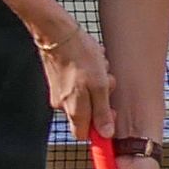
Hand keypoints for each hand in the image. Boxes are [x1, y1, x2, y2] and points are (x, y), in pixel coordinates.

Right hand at [38, 18, 113, 139]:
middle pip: (88, 113)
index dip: (99, 129)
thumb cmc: (79, 56)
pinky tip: (93, 60)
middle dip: (102, 99)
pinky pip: (80, 82)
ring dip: (98, 83)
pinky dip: (89, 73)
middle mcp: (63, 104)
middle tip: (107, 83)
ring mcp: (59, 91)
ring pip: (86, 95)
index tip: (111, 116)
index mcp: (73, 110)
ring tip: (100, 67)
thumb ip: (102, 112)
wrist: (57, 33)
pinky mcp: (59, 78)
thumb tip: (106, 135)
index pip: (84, 134)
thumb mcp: (99, 86)